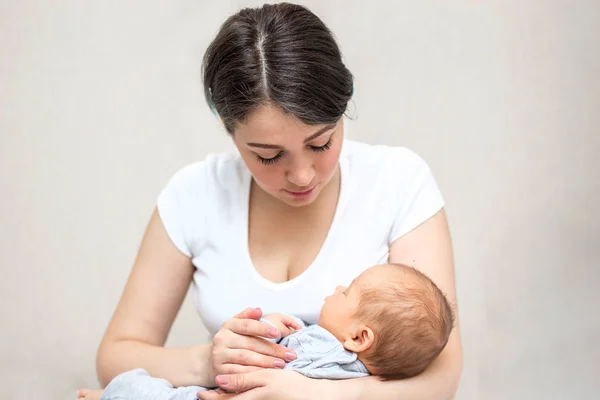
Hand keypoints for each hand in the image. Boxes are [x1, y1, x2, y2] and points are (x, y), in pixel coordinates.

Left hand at [197, 369, 328, 399]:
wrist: (313, 396)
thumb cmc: (291, 385)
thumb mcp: (266, 377)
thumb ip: (243, 378)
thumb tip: (219, 380)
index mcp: (250, 399)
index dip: (211, 398)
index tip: (200, 394)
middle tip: (204, 395)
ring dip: (228, 399)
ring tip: (219, 393)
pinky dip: (240, 397)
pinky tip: (239, 393)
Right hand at [209, 308, 296, 382]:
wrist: (212, 359)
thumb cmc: (232, 341)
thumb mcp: (237, 325)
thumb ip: (248, 316)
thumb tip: (258, 310)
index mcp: (229, 325)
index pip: (247, 325)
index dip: (262, 328)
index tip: (277, 332)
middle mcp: (222, 339)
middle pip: (250, 344)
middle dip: (272, 349)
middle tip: (289, 354)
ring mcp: (220, 355)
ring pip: (246, 358)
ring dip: (266, 362)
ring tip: (282, 364)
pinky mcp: (221, 371)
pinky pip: (240, 372)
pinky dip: (255, 373)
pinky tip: (267, 374)